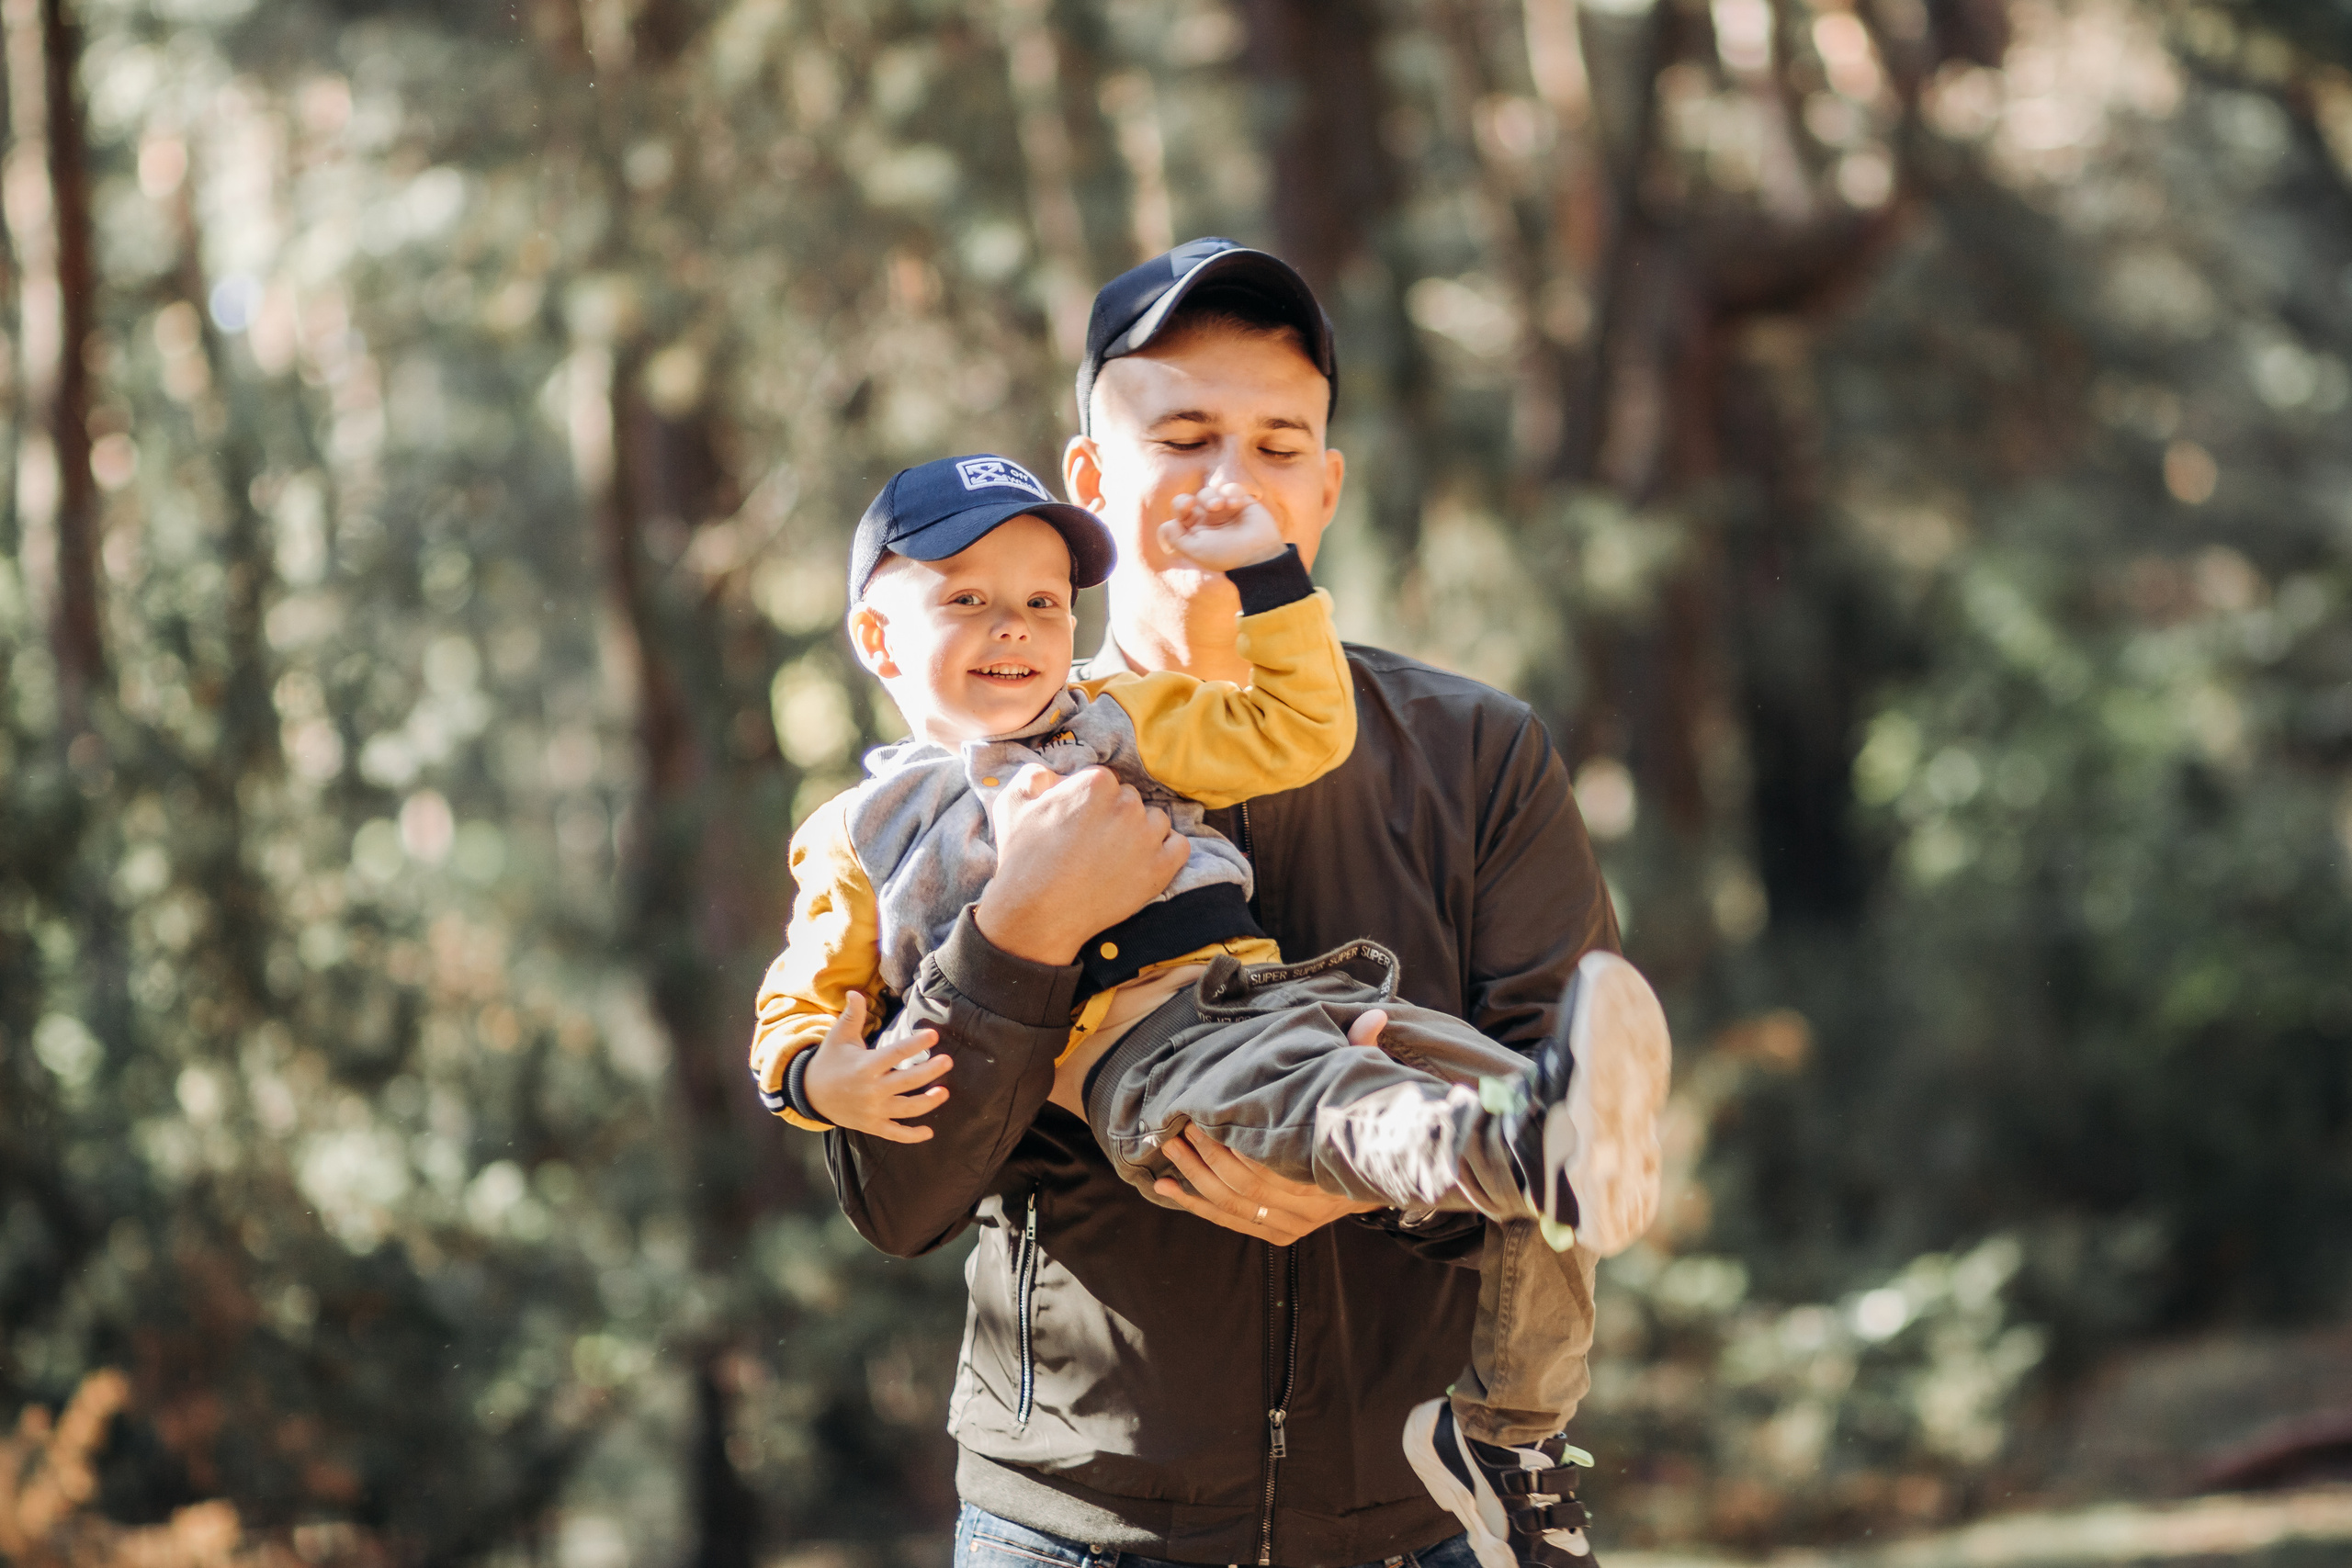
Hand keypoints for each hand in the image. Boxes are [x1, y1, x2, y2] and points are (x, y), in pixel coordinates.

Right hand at [795, 994, 953, 1141]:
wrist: (810, 1094)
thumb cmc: (829, 1061)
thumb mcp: (838, 1037)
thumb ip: (852, 1016)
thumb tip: (855, 991)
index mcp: (865, 1066)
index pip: (895, 1053)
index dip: (915, 1044)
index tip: (933, 1036)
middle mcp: (871, 1090)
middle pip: (907, 1081)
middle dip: (929, 1072)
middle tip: (948, 1061)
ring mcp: (872, 1110)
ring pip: (906, 1109)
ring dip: (928, 1103)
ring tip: (944, 1092)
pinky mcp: (871, 1125)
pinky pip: (895, 1134)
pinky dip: (912, 1136)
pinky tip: (929, 1133)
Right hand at [975, 764, 1188, 965]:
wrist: (1037, 914)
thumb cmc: (1022, 859)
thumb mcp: (1012, 803)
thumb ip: (1034, 776)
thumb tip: (1055, 775)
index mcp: (1096, 783)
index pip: (1104, 782)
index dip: (1089, 801)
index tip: (1077, 822)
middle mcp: (1128, 805)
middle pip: (1130, 800)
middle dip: (1114, 816)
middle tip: (1093, 842)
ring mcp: (1147, 838)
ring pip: (1156, 821)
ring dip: (1141, 832)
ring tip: (1115, 855)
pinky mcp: (1160, 869)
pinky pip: (1180, 846)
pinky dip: (1167, 850)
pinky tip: (1145, 860)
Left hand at [1152, 1008, 1390, 1242]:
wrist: (1380, 1172)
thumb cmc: (1363, 1124)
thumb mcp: (1364, 1090)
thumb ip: (1363, 1053)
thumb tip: (1375, 1014)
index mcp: (1327, 1176)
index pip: (1274, 1166)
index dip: (1238, 1144)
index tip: (1211, 1116)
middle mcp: (1309, 1209)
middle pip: (1247, 1186)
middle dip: (1210, 1156)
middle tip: (1184, 1127)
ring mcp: (1291, 1225)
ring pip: (1232, 1205)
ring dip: (1195, 1176)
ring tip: (1169, 1145)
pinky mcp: (1276, 1233)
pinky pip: (1227, 1220)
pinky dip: (1193, 1204)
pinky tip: (1163, 1187)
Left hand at [1157, 482, 1286, 573]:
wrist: (1258, 554)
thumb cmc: (1225, 555)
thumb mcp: (1195, 551)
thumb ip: (1175, 538)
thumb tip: (1168, 524)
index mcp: (1193, 534)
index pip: (1175, 519)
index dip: (1175, 514)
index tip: (1184, 513)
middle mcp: (1205, 522)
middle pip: (1185, 502)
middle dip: (1184, 501)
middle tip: (1191, 504)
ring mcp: (1222, 512)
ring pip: (1206, 493)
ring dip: (1210, 497)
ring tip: (1219, 506)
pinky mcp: (1240, 503)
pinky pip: (1229, 488)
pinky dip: (1231, 492)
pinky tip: (1236, 504)